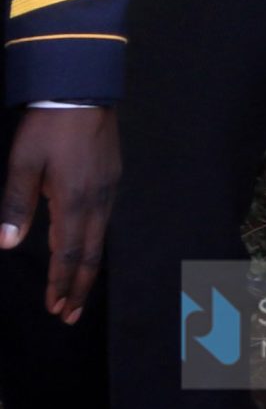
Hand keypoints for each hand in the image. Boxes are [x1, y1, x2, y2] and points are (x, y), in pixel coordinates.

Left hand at [0, 106, 118, 320]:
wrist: (83, 93)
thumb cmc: (48, 128)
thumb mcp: (22, 163)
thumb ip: (16, 204)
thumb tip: (6, 243)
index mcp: (73, 200)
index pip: (68, 253)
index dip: (61, 283)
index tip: (55, 308)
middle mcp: (97, 201)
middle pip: (90, 255)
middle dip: (79, 287)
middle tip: (69, 315)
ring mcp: (108, 190)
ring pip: (100, 240)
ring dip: (88, 271)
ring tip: (78, 292)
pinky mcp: (111, 180)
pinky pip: (104, 222)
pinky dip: (94, 246)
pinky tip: (86, 250)